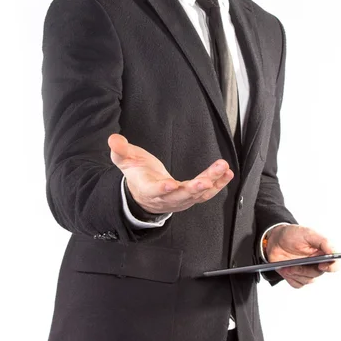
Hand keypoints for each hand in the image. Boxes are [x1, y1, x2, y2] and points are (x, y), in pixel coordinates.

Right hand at [108, 134, 233, 213]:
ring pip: (196, 194)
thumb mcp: (125, 161)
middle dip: (193, 189)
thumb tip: (113, 139)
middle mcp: (165, 199)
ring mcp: (180, 201)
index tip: (170, 185)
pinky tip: (228, 173)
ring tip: (223, 168)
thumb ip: (120, 151)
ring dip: (212, 182)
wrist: (144, 195)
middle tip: (205, 181)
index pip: (155, 191)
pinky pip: (206, 194)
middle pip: (180, 196)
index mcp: (148, 190)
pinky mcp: (190, 198)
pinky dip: (218, 184)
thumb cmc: (137, 175)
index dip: (162, 189)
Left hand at [265, 225, 339, 288]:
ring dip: (297, 273)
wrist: (274, 240)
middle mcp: (316, 263)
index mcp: (322, 253)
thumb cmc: (292, 234)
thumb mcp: (308, 233)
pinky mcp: (296, 276)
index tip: (322, 265)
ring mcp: (306, 271)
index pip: (334, 264)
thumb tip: (333, 252)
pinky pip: (298, 284)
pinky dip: (291, 278)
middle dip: (306, 270)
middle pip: (318, 274)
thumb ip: (323, 241)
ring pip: (308, 280)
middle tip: (295, 265)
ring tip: (287, 266)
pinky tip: (285, 269)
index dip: (331, 267)